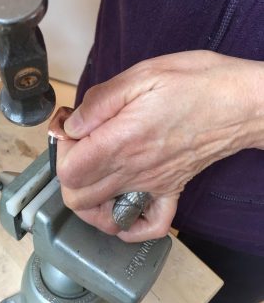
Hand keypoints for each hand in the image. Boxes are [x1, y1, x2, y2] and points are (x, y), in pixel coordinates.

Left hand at [57, 50, 263, 241]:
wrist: (240, 101)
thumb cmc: (196, 83)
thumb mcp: (140, 76)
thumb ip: (99, 103)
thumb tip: (72, 124)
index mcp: (121, 141)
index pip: (69, 170)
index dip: (62, 151)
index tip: (73, 130)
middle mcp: (135, 170)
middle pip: (78, 199)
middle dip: (67, 176)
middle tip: (80, 149)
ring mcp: (154, 184)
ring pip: (106, 218)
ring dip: (89, 204)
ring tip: (92, 178)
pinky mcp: (172, 189)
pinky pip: (152, 225)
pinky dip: (131, 226)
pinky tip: (124, 210)